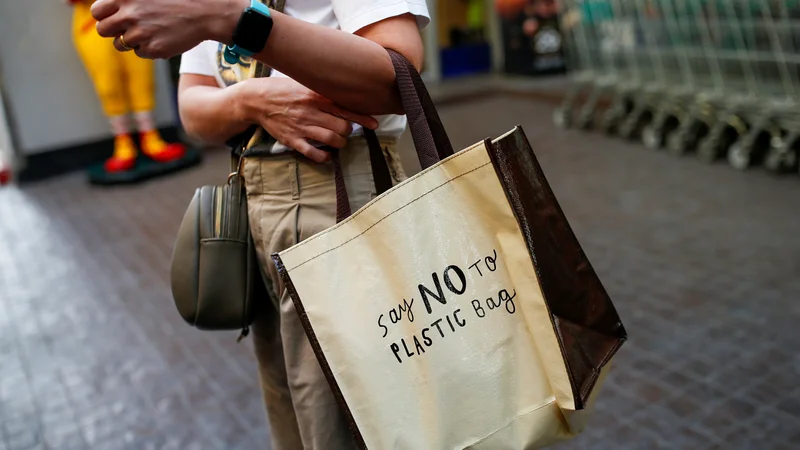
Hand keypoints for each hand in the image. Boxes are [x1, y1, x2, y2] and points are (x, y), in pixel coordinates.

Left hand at [90, 0, 245, 58]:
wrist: (204, 13)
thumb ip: (127, 0)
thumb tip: (111, 9)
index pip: (97, 13)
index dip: (105, 16)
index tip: (116, 17)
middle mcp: (129, 15)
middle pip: (103, 31)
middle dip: (114, 31)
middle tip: (129, 28)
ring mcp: (140, 34)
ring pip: (120, 45)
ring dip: (131, 41)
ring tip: (149, 32)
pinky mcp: (153, 50)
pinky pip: (141, 54)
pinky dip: (149, 49)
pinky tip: (162, 38)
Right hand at [234, 78, 378, 162]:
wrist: (257, 100)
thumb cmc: (284, 90)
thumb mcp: (304, 84)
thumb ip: (324, 91)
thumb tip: (346, 94)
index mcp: (316, 96)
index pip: (346, 109)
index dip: (363, 118)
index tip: (374, 124)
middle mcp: (311, 112)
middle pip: (343, 127)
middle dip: (349, 131)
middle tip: (346, 130)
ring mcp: (302, 128)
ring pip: (332, 141)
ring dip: (340, 144)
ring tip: (339, 141)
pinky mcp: (293, 140)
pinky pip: (314, 153)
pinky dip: (325, 157)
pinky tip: (327, 155)